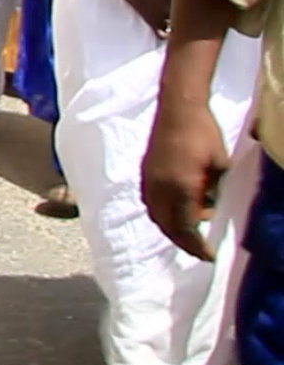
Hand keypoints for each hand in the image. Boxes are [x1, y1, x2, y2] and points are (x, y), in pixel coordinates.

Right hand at [142, 98, 230, 260]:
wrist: (177, 109)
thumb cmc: (204, 134)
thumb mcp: (220, 166)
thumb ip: (212, 192)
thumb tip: (207, 212)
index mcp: (180, 187)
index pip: (187, 228)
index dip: (198, 246)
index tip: (210, 256)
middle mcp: (160, 188)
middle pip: (168, 226)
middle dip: (183, 243)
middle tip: (199, 251)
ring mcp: (149, 180)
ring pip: (155, 216)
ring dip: (170, 229)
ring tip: (187, 235)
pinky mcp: (144, 172)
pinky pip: (150, 203)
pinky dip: (161, 214)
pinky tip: (173, 212)